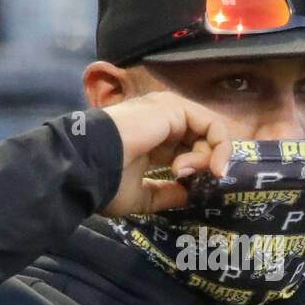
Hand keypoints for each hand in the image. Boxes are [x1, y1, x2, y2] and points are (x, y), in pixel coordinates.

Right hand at [99, 90, 233, 216]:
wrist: (88, 166)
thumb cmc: (106, 181)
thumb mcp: (139, 195)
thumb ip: (165, 194)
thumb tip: (187, 196)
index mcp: (152, 138)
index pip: (188, 150)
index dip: (198, 171)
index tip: (196, 191)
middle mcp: (162, 120)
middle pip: (202, 140)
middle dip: (206, 165)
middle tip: (193, 182)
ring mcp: (168, 110)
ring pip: (209, 131)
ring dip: (208, 157)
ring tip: (184, 173)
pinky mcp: (175, 107)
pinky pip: (212, 124)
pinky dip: (217, 146)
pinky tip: (201, 165)